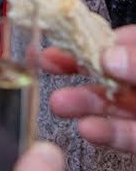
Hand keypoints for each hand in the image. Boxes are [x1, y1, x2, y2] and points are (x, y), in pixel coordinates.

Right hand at [48, 25, 135, 151]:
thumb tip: (107, 56)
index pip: (122, 40)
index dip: (93, 36)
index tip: (63, 36)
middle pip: (109, 70)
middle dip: (76, 68)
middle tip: (46, 63)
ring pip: (112, 103)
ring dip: (82, 102)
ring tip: (59, 103)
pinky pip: (125, 134)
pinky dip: (104, 132)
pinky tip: (87, 129)